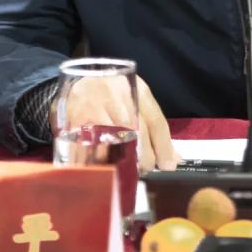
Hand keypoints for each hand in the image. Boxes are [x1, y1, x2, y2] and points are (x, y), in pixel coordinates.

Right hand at [50, 74, 177, 171]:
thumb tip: (174, 158)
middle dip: (145, 156)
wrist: (80, 82)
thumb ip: (153, 127)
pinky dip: (102, 158)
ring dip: (124, 160)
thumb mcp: (136, 101)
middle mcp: (118, 94)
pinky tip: (107, 165)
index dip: (164, 147)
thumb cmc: (114, 94)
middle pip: (138, 133)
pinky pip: (93, 144)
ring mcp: (96, 104)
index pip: (156, 121)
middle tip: (146, 169)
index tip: (168, 165)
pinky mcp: (77, 117)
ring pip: (117, 140)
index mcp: (138, 89)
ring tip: (129, 169)